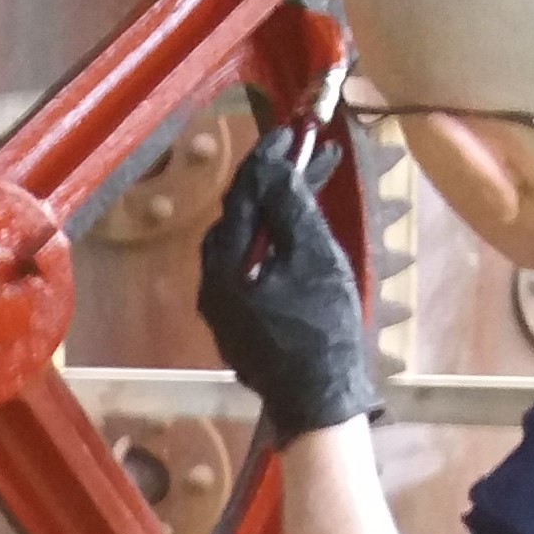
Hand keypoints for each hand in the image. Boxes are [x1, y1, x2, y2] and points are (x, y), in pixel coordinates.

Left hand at [195, 128, 376, 438]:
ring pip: (245, 243)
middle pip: (239, 218)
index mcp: (221, 270)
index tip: (291, 132)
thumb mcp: (313, 258)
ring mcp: (224, 308)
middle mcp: (211, 287)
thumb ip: (291, 208)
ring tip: (308, 179)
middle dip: (273, 182)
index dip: (267, 161)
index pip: (241, 198)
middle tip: (305, 152)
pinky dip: (273, 242)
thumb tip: (275, 168)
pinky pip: (251, 268)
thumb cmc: (321, 329)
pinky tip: (298, 227)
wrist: (320, 400)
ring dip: (275, 210)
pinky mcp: (240, 322)